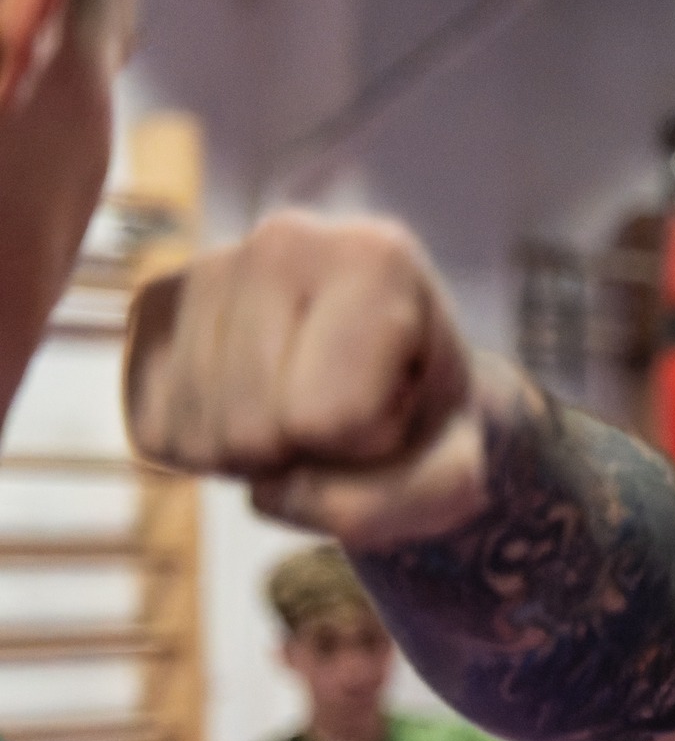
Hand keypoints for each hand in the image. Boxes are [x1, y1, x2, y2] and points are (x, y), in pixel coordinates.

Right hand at [124, 210, 489, 548]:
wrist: (391, 380)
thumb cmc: (426, 420)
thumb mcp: (457, 475)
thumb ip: (404, 500)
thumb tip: (275, 491)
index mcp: (377, 260)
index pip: (332, 417)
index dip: (371, 442)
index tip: (396, 405)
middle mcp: (284, 240)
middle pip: (256, 430)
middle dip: (309, 452)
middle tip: (347, 413)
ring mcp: (206, 267)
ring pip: (201, 438)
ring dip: (258, 455)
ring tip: (306, 406)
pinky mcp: (151, 306)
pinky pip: (157, 431)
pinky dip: (208, 448)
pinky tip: (256, 403)